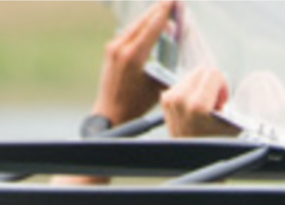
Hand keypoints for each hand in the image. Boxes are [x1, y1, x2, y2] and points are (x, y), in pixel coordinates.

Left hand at [96, 2, 175, 123]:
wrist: (110, 113)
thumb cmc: (137, 103)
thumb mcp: (158, 82)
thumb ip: (166, 61)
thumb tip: (174, 41)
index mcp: (134, 56)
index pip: (152, 27)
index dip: (164, 12)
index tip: (173, 0)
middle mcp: (121, 48)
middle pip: (143, 21)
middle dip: (158, 10)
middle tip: (171, 0)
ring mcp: (113, 48)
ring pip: (135, 25)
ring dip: (150, 17)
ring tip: (163, 10)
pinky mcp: (110, 50)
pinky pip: (128, 32)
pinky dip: (141, 27)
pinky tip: (150, 25)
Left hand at [161, 66, 236, 138]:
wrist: (191, 160)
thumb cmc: (214, 145)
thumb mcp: (231, 123)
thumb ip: (230, 99)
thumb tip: (231, 80)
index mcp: (196, 104)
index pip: (213, 73)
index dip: (223, 86)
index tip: (221, 103)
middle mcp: (179, 99)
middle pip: (202, 71)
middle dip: (212, 86)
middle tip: (213, 106)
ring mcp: (170, 99)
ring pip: (193, 75)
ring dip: (202, 88)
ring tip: (203, 109)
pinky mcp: (165, 99)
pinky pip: (183, 83)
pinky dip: (192, 92)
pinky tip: (194, 109)